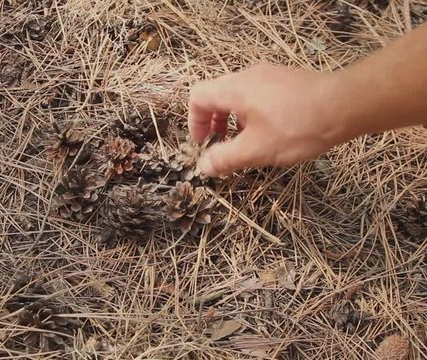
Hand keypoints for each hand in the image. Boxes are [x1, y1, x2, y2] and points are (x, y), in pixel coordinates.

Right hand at [188, 63, 345, 177]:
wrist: (345, 106)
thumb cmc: (297, 128)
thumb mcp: (256, 150)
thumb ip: (225, 159)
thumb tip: (204, 167)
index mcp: (234, 89)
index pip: (198, 97)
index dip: (195, 122)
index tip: (204, 143)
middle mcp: (248, 76)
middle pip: (216, 94)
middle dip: (213, 122)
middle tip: (221, 144)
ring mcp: (269, 74)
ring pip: (238, 94)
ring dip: (233, 119)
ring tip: (246, 141)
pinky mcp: (287, 80)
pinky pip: (258, 93)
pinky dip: (252, 112)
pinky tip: (270, 131)